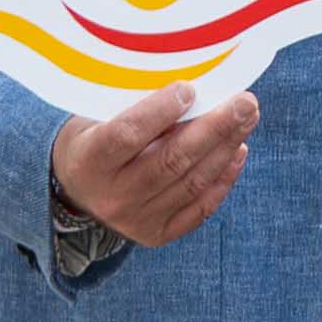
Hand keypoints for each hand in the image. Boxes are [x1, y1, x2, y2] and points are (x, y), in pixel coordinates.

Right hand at [49, 85, 254, 247]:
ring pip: (192, 183)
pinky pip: (200, 208)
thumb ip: (136, 109)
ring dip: (226, 148)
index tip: (189, 88)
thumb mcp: (98, 119)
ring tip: (247, 120)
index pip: (127, 134)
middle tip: (245, 102)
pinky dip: (224, 179)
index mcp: (88, 160)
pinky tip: (237, 151)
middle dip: (215, 128)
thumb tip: (196, 90)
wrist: (75, 189)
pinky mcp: (156, 233)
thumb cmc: (95, 139)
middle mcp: (111, 195)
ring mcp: (134, 219)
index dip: (160, 111)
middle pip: (172, 160)